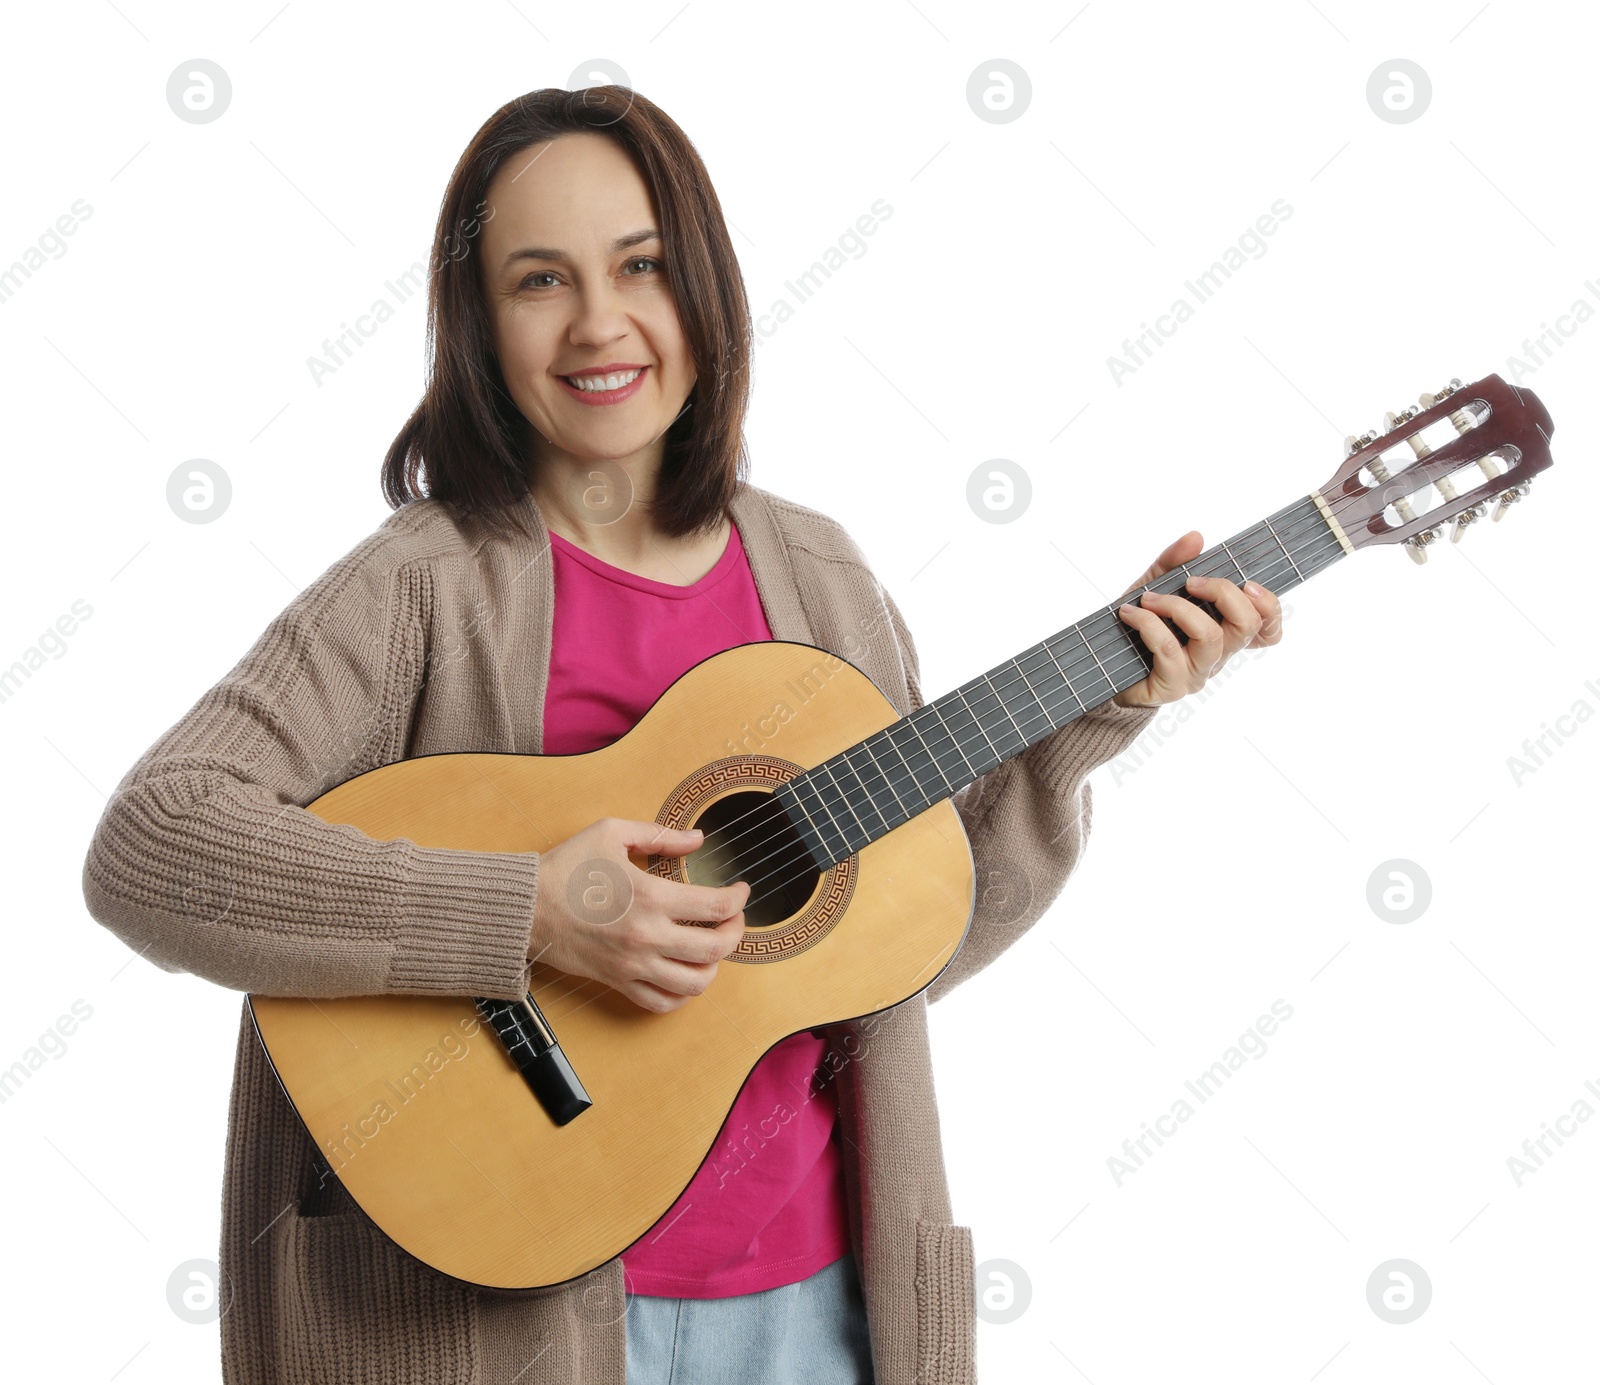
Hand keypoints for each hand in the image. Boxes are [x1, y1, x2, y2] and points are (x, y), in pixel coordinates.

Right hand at [527, 818, 748, 1013]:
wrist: (525, 908)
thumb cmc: (567, 867)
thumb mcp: (612, 833)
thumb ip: (660, 835)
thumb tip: (698, 839)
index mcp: (650, 896)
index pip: (716, 907)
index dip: (739, 899)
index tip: (740, 890)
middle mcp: (647, 936)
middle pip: (716, 949)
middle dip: (736, 933)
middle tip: (733, 919)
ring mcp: (633, 965)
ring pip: (695, 983)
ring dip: (714, 966)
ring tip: (711, 947)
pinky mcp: (618, 982)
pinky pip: (662, 1003)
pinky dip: (683, 995)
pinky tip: (684, 973)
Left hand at [1111, 529, 1282, 708]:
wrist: (1105, 666)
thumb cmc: (1138, 626)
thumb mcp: (1155, 586)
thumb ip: (1174, 562)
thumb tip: (1195, 537)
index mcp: (1224, 633)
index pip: (1267, 630)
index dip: (1269, 608)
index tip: (1247, 584)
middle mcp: (1218, 655)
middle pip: (1247, 624)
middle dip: (1222, 592)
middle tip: (1190, 582)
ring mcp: (1197, 673)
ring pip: (1210, 636)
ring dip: (1177, 607)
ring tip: (1148, 598)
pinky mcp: (1172, 686)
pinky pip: (1170, 650)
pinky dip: (1148, 624)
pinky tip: (1130, 613)